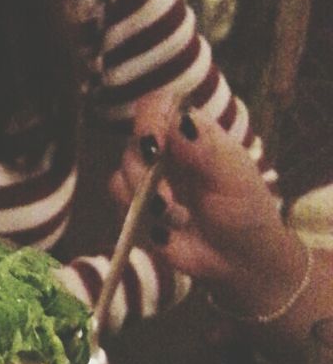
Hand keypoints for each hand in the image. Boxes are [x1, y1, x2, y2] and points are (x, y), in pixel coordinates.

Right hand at [110, 91, 307, 319]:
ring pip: (121, 175)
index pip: (159, 105)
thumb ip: (206, 146)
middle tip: (170, 202)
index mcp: (194, 131)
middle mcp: (167, 150)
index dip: (149, 120)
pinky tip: (164, 230)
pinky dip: (138, 217)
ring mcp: (149, 179)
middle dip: (146, 176)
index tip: (154, 146)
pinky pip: (119, 203)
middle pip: (134, 144)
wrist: (237, 257)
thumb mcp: (235, 175)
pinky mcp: (136, 206)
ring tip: (178, 219)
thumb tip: (177, 119)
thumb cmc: (245, 210)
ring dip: (145, 202)